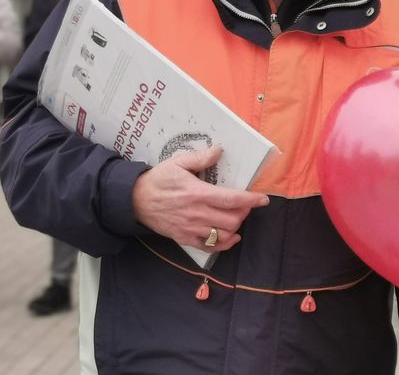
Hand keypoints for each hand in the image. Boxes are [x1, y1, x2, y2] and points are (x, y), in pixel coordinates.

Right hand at [132, 145, 269, 252]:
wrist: (135, 201)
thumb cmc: (158, 180)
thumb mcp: (177, 163)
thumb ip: (200, 158)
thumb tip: (219, 150)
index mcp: (198, 193)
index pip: (232, 199)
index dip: (251, 200)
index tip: (263, 199)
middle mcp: (197, 213)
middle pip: (232, 219)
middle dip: (244, 213)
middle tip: (244, 205)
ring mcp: (191, 229)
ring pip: (223, 235)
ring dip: (235, 227)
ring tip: (236, 218)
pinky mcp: (185, 239)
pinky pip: (210, 247)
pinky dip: (224, 244)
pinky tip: (230, 236)